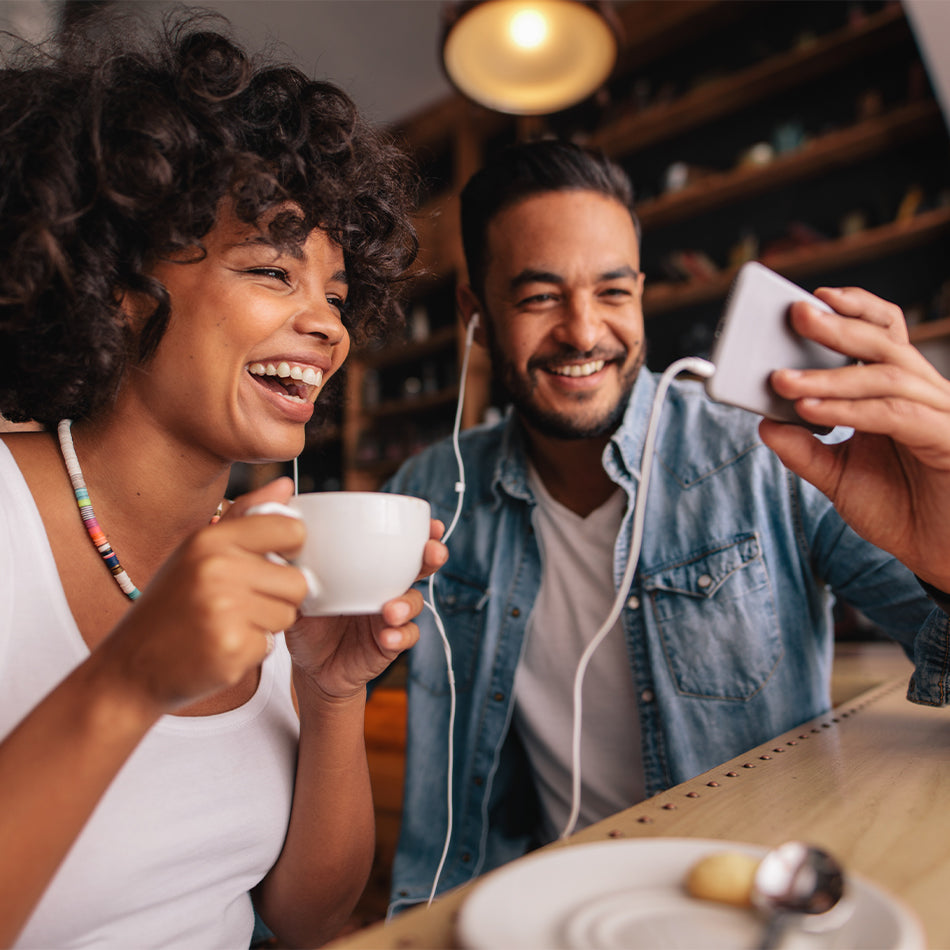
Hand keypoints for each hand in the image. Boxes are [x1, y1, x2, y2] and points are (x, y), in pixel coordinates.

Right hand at [96, 478, 308, 714]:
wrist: (130, 667)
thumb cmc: (171, 604)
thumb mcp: (198, 550)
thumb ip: (246, 515)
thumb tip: (286, 485)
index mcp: (210, 539)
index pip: (290, 529)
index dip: (291, 548)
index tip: (273, 561)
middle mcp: (216, 570)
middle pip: (297, 581)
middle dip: (278, 596)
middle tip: (241, 604)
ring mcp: (224, 611)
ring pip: (288, 614)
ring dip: (266, 624)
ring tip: (228, 624)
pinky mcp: (231, 648)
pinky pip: (271, 644)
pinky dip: (252, 649)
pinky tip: (221, 647)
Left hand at [285, 518, 447, 699]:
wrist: (311, 669)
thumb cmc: (309, 623)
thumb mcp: (298, 593)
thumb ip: (292, 570)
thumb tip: (277, 540)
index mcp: (370, 570)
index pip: (399, 545)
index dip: (420, 533)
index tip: (432, 524)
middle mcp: (386, 588)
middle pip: (420, 567)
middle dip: (432, 557)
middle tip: (432, 553)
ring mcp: (391, 617)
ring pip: (414, 602)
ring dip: (407, 603)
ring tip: (391, 611)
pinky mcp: (390, 643)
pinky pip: (405, 637)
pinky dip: (400, 635)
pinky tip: (388, 637)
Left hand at [759, 286, 949, 590]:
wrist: (943, 557)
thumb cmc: (902, 511)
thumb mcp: (839, 478)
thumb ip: (805, 451)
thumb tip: (764, 422)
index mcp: (899, 393)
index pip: (882, 334)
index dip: (853, 309)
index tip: (808, 299)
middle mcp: (923, 395)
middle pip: (884, 341)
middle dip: (837, 325)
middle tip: (794, 314)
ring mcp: (939, 413)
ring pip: (886, 375)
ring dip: (829, 376)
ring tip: (783, 379)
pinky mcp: (945, 438)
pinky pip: (894, 413)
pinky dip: (850, 409)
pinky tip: (812, 410)